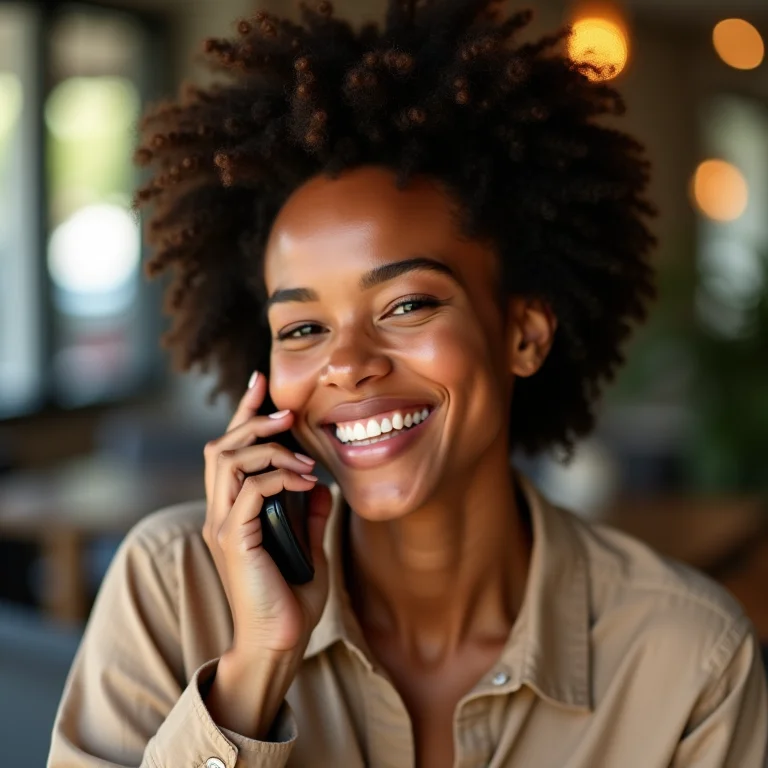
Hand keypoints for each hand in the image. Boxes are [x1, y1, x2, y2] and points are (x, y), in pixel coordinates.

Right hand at [202, 371, 333, 656]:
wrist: (278, 645)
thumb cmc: (290, 599)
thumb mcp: (307, 546)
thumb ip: (307, 513)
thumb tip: (320, 484)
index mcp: (233, 512)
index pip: (229, 452)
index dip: (242, 415)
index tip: (260, 385)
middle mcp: (220, 514)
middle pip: (220, 447)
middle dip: (252, 419)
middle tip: (288, 412)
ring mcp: (224, 526)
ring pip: (228, 460)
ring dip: (267, 446)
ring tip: (304, 454)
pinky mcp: (235, 539)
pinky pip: (251, 489)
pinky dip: (279, 476)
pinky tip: (305, 482)